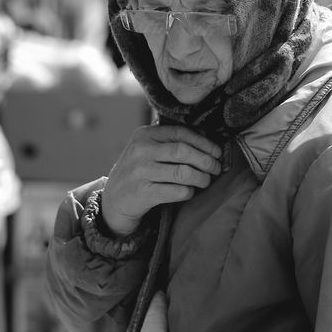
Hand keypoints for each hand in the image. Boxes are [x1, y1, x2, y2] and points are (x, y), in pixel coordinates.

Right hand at [100, 125, 222, 236]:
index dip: (203, 142)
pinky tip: (189, 192)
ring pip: (183, 173)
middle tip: (216, 168)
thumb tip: (207, 142)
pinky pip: (176, 191)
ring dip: (201, 178)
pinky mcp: (143, 192)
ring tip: (205, 181)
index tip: (217, 152)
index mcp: (144, 134)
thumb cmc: (138, 171)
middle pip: (183, 152)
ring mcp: (141, 172)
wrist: (114, 198)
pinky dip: (188, 192)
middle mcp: (141, 150)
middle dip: (206, 161)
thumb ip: (168, 142)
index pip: (180, 133)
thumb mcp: (146, 149)